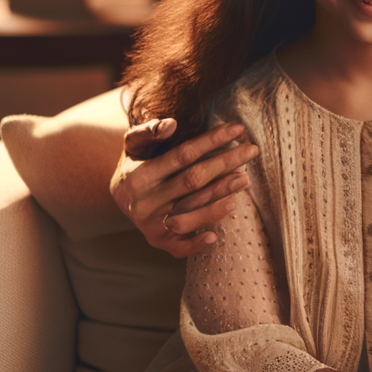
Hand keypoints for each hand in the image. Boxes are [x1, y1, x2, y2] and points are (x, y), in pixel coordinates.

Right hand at [109, 119, 259, 256]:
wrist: (119, 196)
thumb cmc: (136, 163)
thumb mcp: (135, 144)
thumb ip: (149, 132)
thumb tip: (170, 124)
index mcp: (140, 176)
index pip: (182, 156)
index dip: (211, 141)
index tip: (237, 129)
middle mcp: (145, 203)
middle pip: (192, 182)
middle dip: (224, 165)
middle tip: (251, 151)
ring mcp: (151, 225)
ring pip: (191, 213)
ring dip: (219, 198)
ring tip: (245, 180)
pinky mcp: (158, 242)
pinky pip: (179, 247)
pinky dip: (196, 244)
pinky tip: (216, 236)